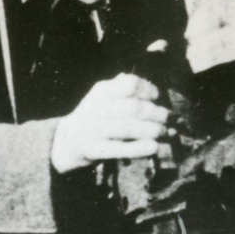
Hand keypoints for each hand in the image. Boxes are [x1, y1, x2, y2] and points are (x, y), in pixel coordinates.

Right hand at [51, 74, 171, 172]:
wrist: (66, 141)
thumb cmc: (96, 116)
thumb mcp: (106, 97)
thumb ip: (125, 90)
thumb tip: (153, 89)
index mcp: (101, 91)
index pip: (129, 84)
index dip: (147, 89)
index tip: (157, 96)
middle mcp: (95, 108)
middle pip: (133, 107)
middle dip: (155, 113)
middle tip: (167, 118)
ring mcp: (93, 129)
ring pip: (127, 128)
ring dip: (151, 130)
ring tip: (162, 131)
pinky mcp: (93, 149)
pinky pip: (120, 149)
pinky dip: (139, 148)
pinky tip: (153, 147)